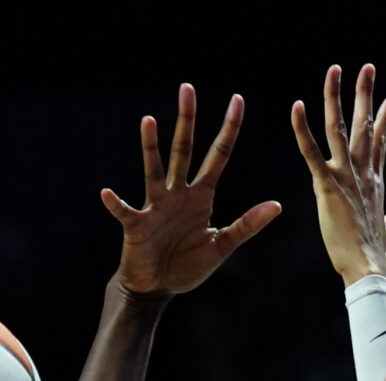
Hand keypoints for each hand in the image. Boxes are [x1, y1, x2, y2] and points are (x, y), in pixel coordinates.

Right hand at [104, 85, 281, 298]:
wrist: (158, 288)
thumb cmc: (187, 266)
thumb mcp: (222, 246)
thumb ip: (247, 226)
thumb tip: (277, 206)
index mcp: (201, 197)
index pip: (218, 156)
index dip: (228, 130)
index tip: (237, 100)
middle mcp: (178, 193)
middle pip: (183, 150)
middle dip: (187, 120)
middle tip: (188, 88)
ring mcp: (155, 206)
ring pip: (154, 170)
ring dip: (151, 147)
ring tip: (149, 121)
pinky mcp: (136, 225)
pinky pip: (125, 211)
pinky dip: (116, 203)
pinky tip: (107, 193)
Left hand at [290, 63, 385, 284]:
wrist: (368, 267)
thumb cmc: (376, 254)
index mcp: (374, 180)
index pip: (379, 142)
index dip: (383, 119)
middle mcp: (362, 171)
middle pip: (364, 124)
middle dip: (365, 94)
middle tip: (367, 67)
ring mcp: (346, 175)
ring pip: (339, 128)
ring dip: (335, 96)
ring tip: (334, 70)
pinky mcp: (327, 186)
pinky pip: (311, 152)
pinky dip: (302, 129)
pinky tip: (297, 106)